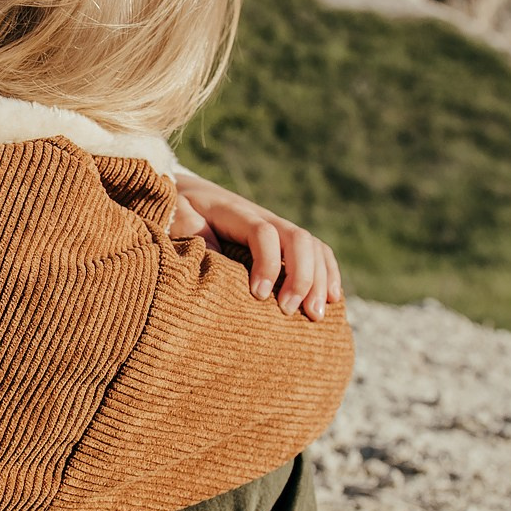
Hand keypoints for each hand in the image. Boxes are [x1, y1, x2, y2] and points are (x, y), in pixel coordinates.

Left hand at [169, 173, 343, 321]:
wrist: (184, 194)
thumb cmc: (178, 214)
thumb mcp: (177, 222)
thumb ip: (194, 241)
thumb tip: (216, 271)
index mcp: (234, 211)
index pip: (263, 232)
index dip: (267, 264)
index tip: (259, 296)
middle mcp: (263, 216)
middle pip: (297, 239)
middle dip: (301, 277)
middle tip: (290, 312)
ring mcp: (278, 226)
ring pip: (313, 247)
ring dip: (319, 281)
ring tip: (315, 316)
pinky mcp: (284, 240)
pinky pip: (317, 252)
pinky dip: (328, 274)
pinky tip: (333, 299)